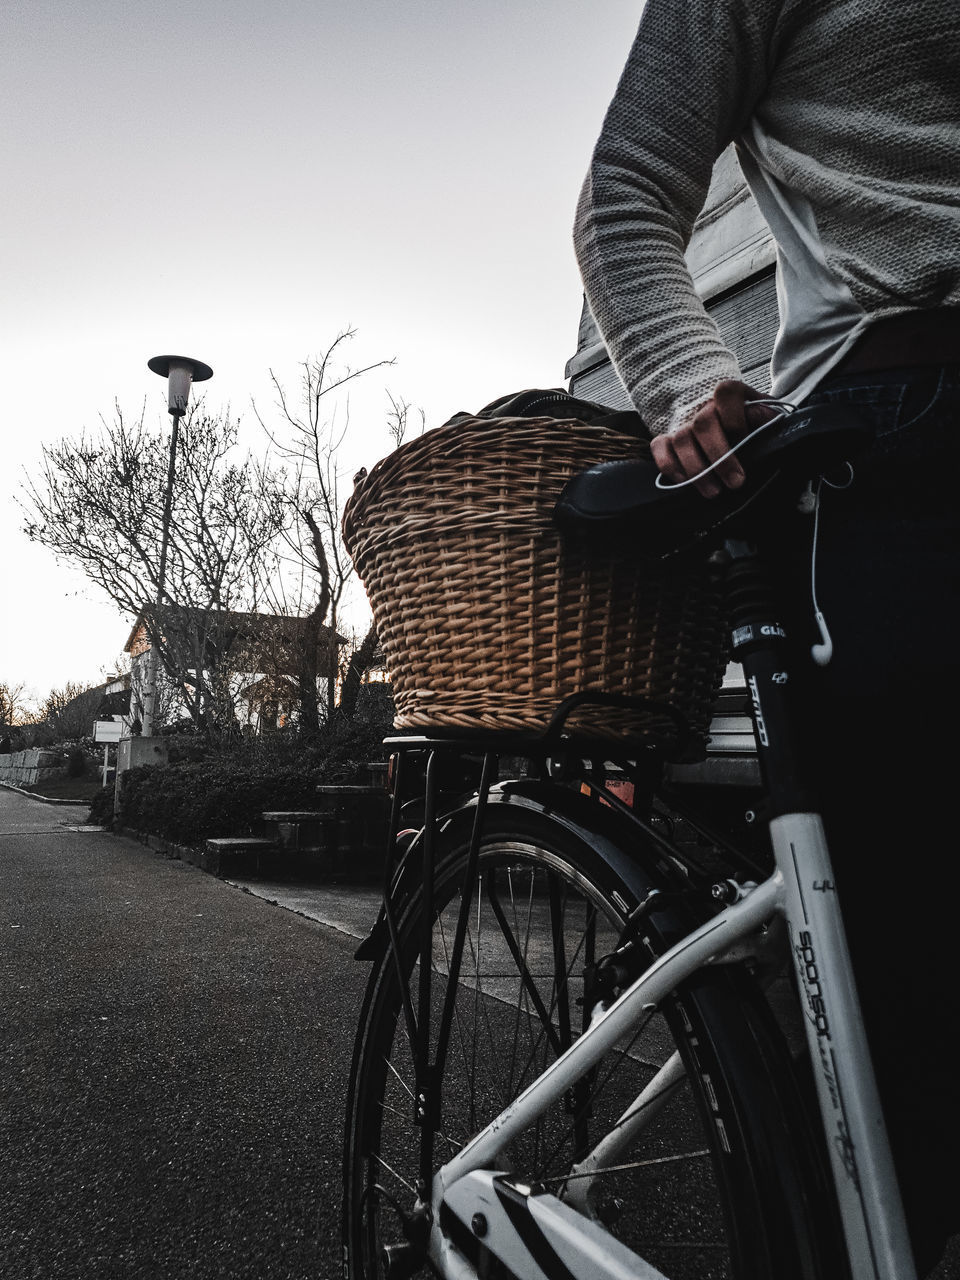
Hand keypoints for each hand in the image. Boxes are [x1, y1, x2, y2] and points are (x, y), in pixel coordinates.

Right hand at [650, 379, 777, 498]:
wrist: (738, 434)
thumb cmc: (754, 427)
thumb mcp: (767, 419)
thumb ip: (766, 417)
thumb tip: (761, 417)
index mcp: (730, 394)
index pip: (725, 393)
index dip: (734, 419)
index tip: (745, 442)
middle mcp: (704, 406)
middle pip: (703, 424)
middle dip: (720, 457)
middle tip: (735, 483)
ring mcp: (684, 423)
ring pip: (681, 439)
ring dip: (697, 469)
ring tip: (714, 492)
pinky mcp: (668, 440)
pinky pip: (660, 448)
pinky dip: (670, 465)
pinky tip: (684, 482)